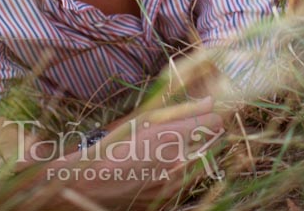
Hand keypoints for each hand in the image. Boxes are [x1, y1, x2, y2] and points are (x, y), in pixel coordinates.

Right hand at [35, 97, 225, 209]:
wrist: (88, 184)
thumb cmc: (109, 145)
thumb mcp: (140, 120)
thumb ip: (179, 110)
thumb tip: (209, 102)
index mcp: (169, 138)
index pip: (214, 123)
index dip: (209, 116)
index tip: (203, 114)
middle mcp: (176, 164)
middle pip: (215, 145)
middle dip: (208, 135)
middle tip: (194, 128)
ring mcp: (174, 186)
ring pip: (207, 165)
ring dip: (201, 154)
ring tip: (181, 147)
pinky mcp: (168, 201)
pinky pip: (190, 183)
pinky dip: (188, 173)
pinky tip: (170, 166)